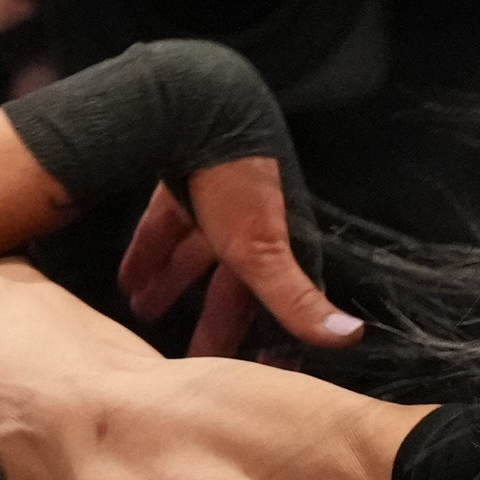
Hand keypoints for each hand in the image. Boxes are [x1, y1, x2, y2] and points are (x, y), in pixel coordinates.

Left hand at [115, 157, 361, 358]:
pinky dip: (147, 257)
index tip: (255, 374)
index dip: (267, 338)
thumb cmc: (236, 180)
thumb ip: (296, 299)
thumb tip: (352, 337)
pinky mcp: (180, 188)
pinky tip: (127, 281)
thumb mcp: (264, 248)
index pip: (277, 303)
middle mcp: (248, 227)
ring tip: (145, 317)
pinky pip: (163, 232)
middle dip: (209, 323)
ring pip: (192, 259)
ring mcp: (213, 206)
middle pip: (229, 287)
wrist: (197, 106)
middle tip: (185, 365)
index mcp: (276, 243)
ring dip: (170, 289)